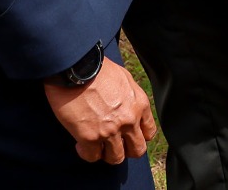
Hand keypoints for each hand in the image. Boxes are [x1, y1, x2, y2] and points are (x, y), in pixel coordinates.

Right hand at [43, 58, 157, 163]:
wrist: (78, 68)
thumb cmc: (99, 69)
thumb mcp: (125, 79)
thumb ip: (130, 98)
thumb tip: (127, 107)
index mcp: (140, 105)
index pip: (148, 132)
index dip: (138, 137)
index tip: (128, 136)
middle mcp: (129, 121)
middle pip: (137, 150)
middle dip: (126, 150)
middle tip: (113, 145)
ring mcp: (110, 131)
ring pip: (116, 158)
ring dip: (106, 154)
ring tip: (97, 145)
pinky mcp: (89, 138)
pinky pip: (92, 157)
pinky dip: (86, 153)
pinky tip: (80, 143)